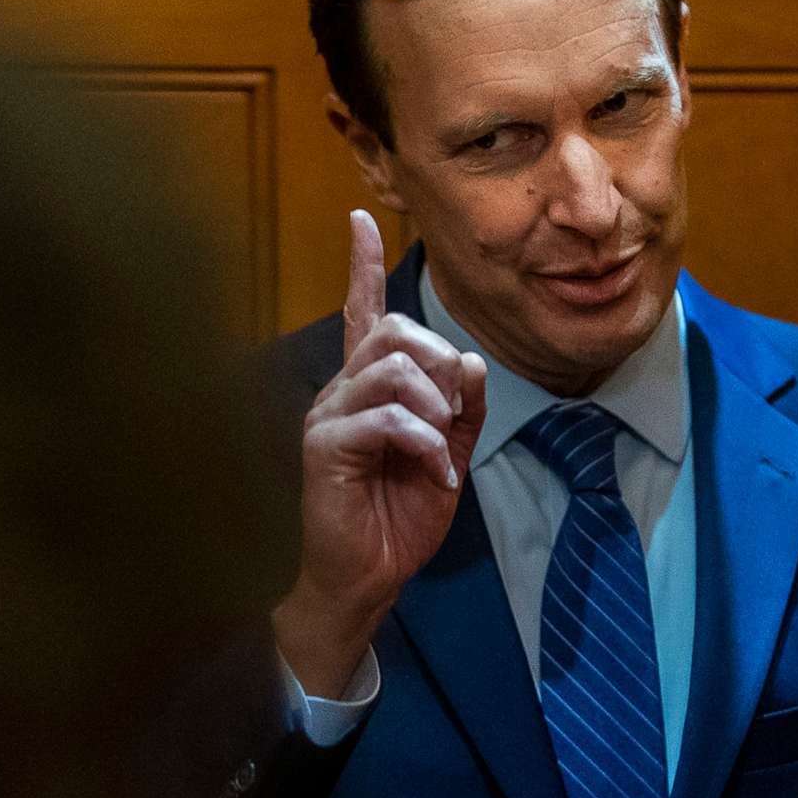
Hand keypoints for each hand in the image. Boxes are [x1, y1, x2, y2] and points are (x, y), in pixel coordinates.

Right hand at [273, 211, 485, 695]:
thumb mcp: (450, 457)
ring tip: (440, 451)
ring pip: (392, 369)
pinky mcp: (325, 446)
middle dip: (440, 365)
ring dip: (435, 408)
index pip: (364, 314)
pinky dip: (423, 443)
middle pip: (395, 332)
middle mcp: (342, 391)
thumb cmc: (398, 519)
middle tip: (453, 419)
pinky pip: (385, 417)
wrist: (367, 578)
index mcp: (368, 388)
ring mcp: (329, 416)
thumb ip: (465, 410)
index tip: (359, 219)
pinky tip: (433, 474)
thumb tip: (472, 361)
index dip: (362, 266)